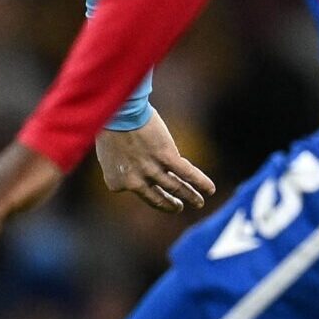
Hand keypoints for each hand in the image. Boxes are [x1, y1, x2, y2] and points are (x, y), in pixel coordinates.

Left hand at [96, 110, 215, 213]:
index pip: (134, 189)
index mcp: (116, 183)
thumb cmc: (109, 125)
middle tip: (178, 207)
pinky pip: (187, 173)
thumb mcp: (107, 153)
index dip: (142, 180)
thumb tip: (131, 166)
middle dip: (170, 204)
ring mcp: (151, 170)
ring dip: (190, 196)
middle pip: (157, 198)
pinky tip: (210, 189)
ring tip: (199, 203)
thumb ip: (120, 165)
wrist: (117, 110)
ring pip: (175, 188)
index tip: (146, 176)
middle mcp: (134, 182)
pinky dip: (200, 182)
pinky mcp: (167, 156)